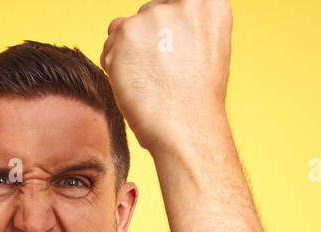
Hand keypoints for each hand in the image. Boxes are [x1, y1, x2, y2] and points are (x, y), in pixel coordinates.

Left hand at [100, 0, 232, 153]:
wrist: (188, 129)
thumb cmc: (196, 101)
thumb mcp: (205, 51)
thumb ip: (180, 28)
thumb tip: (131, 23)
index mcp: (211, 4)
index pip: (175, 5)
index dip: (171, 31)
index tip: (174, 52)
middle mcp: (185, 2)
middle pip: (150, 12)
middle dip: (148, 40)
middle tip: (163, 74)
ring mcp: (154, 15)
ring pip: (128, 29)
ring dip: (130, 53)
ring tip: (151, 83)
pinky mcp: (126, 32)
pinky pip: (109, 46)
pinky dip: (114, 66)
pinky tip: (135, 86)